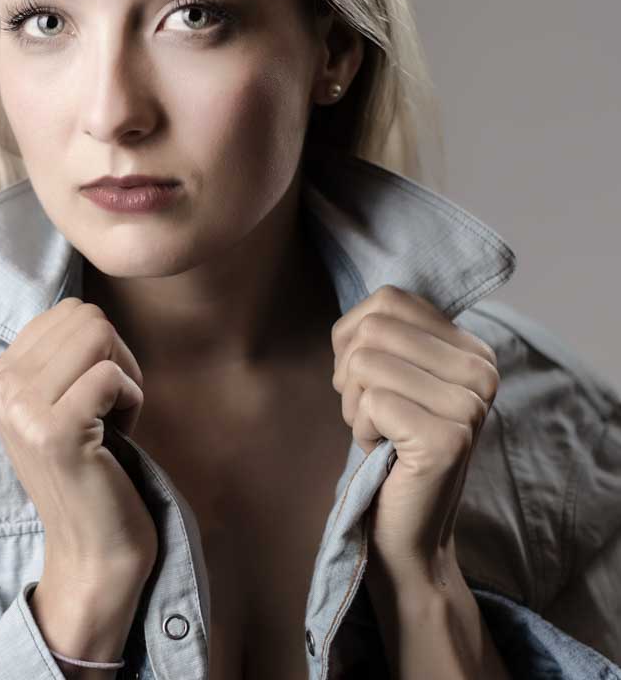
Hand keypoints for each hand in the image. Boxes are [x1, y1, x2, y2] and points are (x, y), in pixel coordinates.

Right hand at [0, 297, 157, 582]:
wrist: (92, 550)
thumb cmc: (92, 469)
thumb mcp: (58, 403)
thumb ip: (58, 356)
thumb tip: (83, 310)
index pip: (68, 311)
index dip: (101, 351)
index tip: (93, 400)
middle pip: (86, 318)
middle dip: (116, 358)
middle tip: (108, 411)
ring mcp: (21, 409)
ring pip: (99, 336)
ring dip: (124, 378)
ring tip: (110, 422)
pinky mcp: (55, 431)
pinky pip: (112, 376)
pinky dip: (132, 401)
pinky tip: (117, 438)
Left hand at [330, 284, 500, 586]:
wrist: (408, 531)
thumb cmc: (389, 446)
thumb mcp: (394, 377)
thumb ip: (389, 335)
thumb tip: (368, 307)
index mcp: (474, 350)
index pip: (389, 299)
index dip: (353, 335)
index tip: (365, 378)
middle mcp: (483, 372)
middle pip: (373, 328)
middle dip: (347, 371)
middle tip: (369, 411)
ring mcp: (470, 406)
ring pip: (365, 362)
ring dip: (352, 403)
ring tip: (378, 432)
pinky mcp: (447, 438)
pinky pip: (369, 402)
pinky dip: (358, 429)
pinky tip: (383, 451)